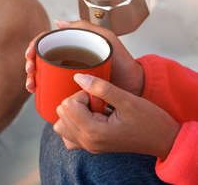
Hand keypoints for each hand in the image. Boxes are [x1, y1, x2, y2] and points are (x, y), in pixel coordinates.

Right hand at [25, 20, 143, 95]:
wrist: (134, 86)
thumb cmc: (123, 61)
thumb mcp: (107, 38)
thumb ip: (86, 27)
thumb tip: (58, 22)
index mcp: (73, 44)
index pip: (47, 42)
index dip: (33, 46)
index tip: (30, 55)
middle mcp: (68, 58)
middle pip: (41, 58)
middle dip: (30, 64)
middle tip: (30, 72)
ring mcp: (68, 73)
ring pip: (43, 73)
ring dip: (32, 78)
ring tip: (32, 85)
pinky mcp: (71, 88)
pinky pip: (52, 87)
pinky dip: (41, 89)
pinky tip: (37, 92)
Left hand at [53, 74, 180, 159]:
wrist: (164, 139)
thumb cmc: (149, 120)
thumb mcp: (126, 99)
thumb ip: (100, 88)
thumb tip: (77, 77)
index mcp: (93, 132)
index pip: (68, 105)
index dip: (83, 94)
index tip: (100, 96)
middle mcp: (87, 142)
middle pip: (61, 113)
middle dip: (77, 102)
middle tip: (98, 102)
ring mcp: (88, 146)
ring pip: (60, 125)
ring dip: (73, 112)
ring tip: (93, 110)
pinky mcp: (91, 146)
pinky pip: (69, 135)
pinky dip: (73, 124)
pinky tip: (89, 118)